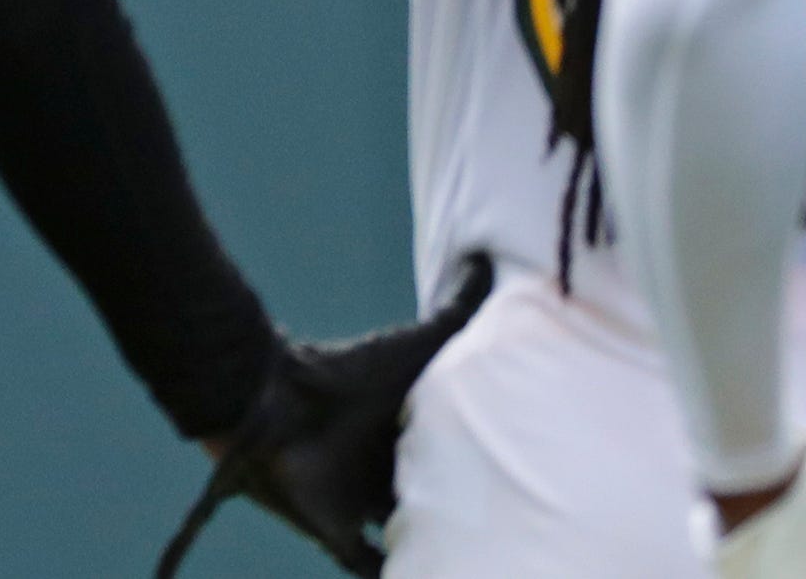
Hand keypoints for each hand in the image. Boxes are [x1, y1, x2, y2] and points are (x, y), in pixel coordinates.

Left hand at [155, 253, 494, 577]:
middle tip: (515, 532)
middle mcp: (389, 473)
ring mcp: (361, 506)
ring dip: (433, 549)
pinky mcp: (334, 533)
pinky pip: (364, 568)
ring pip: (407, 537)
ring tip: (482, 563)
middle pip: (435, 504)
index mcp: (410, 434)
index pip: (455, 462)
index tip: (529, 481)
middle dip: (467, 519)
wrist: (276, 399)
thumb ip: (456, 309)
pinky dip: (388, 577)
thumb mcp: (417, 344)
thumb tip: (488, 257)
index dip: (485, 474)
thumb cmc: (349, 371)